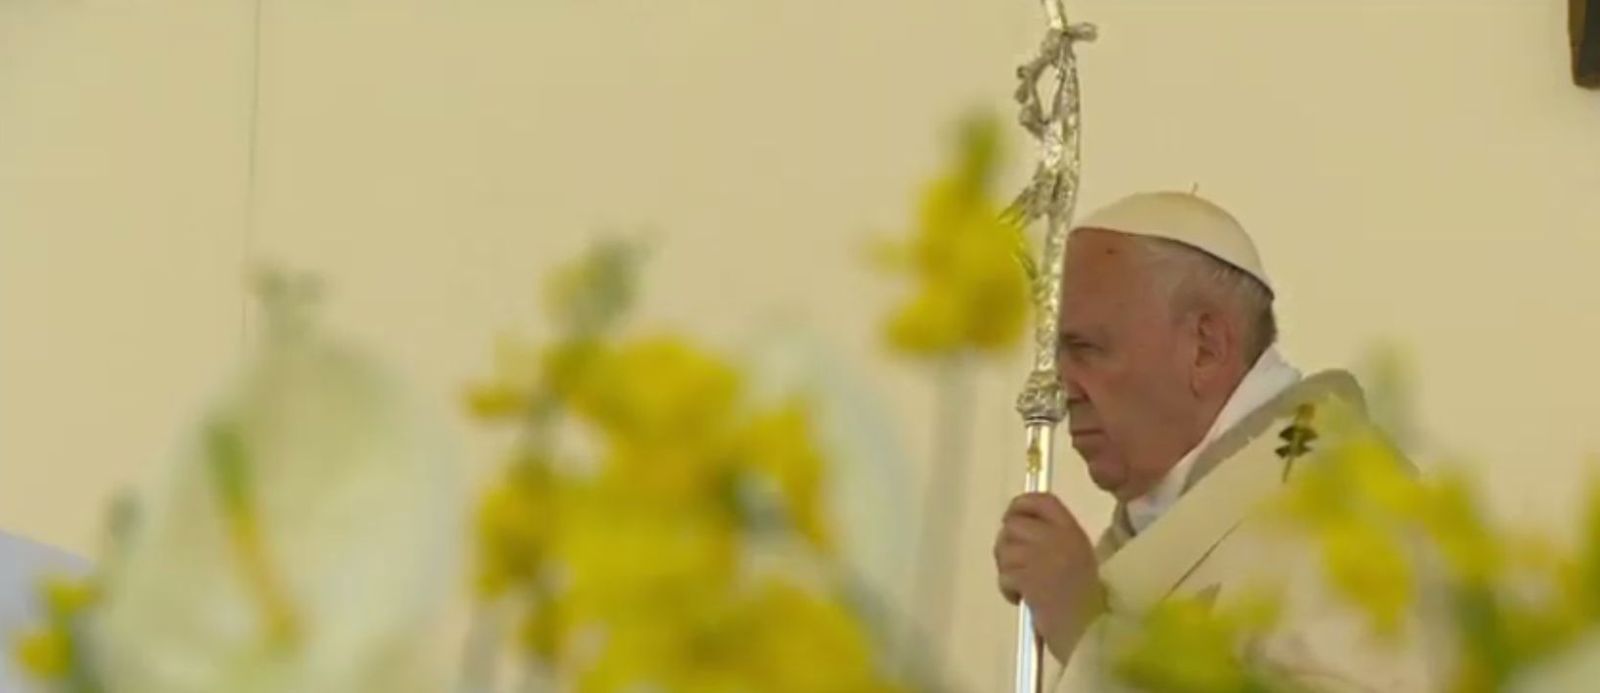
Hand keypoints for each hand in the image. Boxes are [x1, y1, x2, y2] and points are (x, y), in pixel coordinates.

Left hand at [994, 492, 1104, 662]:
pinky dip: (1007, 588)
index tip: (1012, 518)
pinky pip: (1004, 575)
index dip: (1019, 505)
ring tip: (1019, 585)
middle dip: (1007, 543)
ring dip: (1006, 568)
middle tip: (1015, 563)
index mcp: (1071, 530)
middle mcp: (1055, 536)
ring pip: (1003, 549)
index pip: (1040, 500)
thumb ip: (1057, 543)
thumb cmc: (1092, 600)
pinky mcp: (1027, 578)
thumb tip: (1022, 536)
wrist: (1092, 629)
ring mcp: (1040, 556)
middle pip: (1012, 524)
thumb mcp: (1081, 559)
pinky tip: (1020, 599)